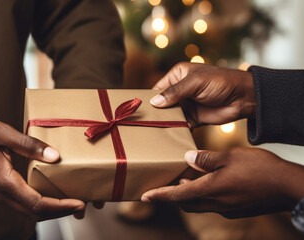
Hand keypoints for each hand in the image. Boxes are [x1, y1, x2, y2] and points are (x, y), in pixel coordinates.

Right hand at [0, 117, 84, 220]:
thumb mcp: (3, 132)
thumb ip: (29, 144)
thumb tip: (55, 156)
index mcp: (4, 181)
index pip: (37, 203)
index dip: (60, 206)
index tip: (78, 202)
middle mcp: (1, 193)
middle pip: (35, 213)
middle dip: (60, 211)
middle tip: (81, 205)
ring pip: (29, 211)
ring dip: (51, 210)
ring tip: (70, 202)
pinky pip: (22, 204)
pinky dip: (40, 204)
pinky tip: (50, 195)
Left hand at [141, 147, 303, 217]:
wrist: (289, 188)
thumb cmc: (261, 170)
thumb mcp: (231, 156)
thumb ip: (206, 159)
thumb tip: (187, 159)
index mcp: (211, 190)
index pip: (177, 195)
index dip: (160, 195)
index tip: (144, 196)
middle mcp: (216, 204)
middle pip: (185, 203)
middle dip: (171, 196)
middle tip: (161, 186)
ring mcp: (226, 209)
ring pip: (199, 204)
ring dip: (187, 195)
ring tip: (182, 181)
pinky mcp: (236, 210)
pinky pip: (212, 204)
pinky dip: (203, 195)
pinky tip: (207, 182)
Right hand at [150, 62, 256, 127]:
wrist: (244, 97)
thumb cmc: (221, 82)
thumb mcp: (195, 83)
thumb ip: (175, 92)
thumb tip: (154, 102)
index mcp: (177, 76)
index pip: (157, 88)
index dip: (148, 99)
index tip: (138, 110)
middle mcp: (179, 90)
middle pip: (161, 104)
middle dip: (154, 113)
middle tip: (142, 124)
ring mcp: (186, 105)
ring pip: (169, 116)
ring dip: (164, 123)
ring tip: (152, 132)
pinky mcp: (193, 119)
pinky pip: (180, 125)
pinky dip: (175, 131)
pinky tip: (167, 137)